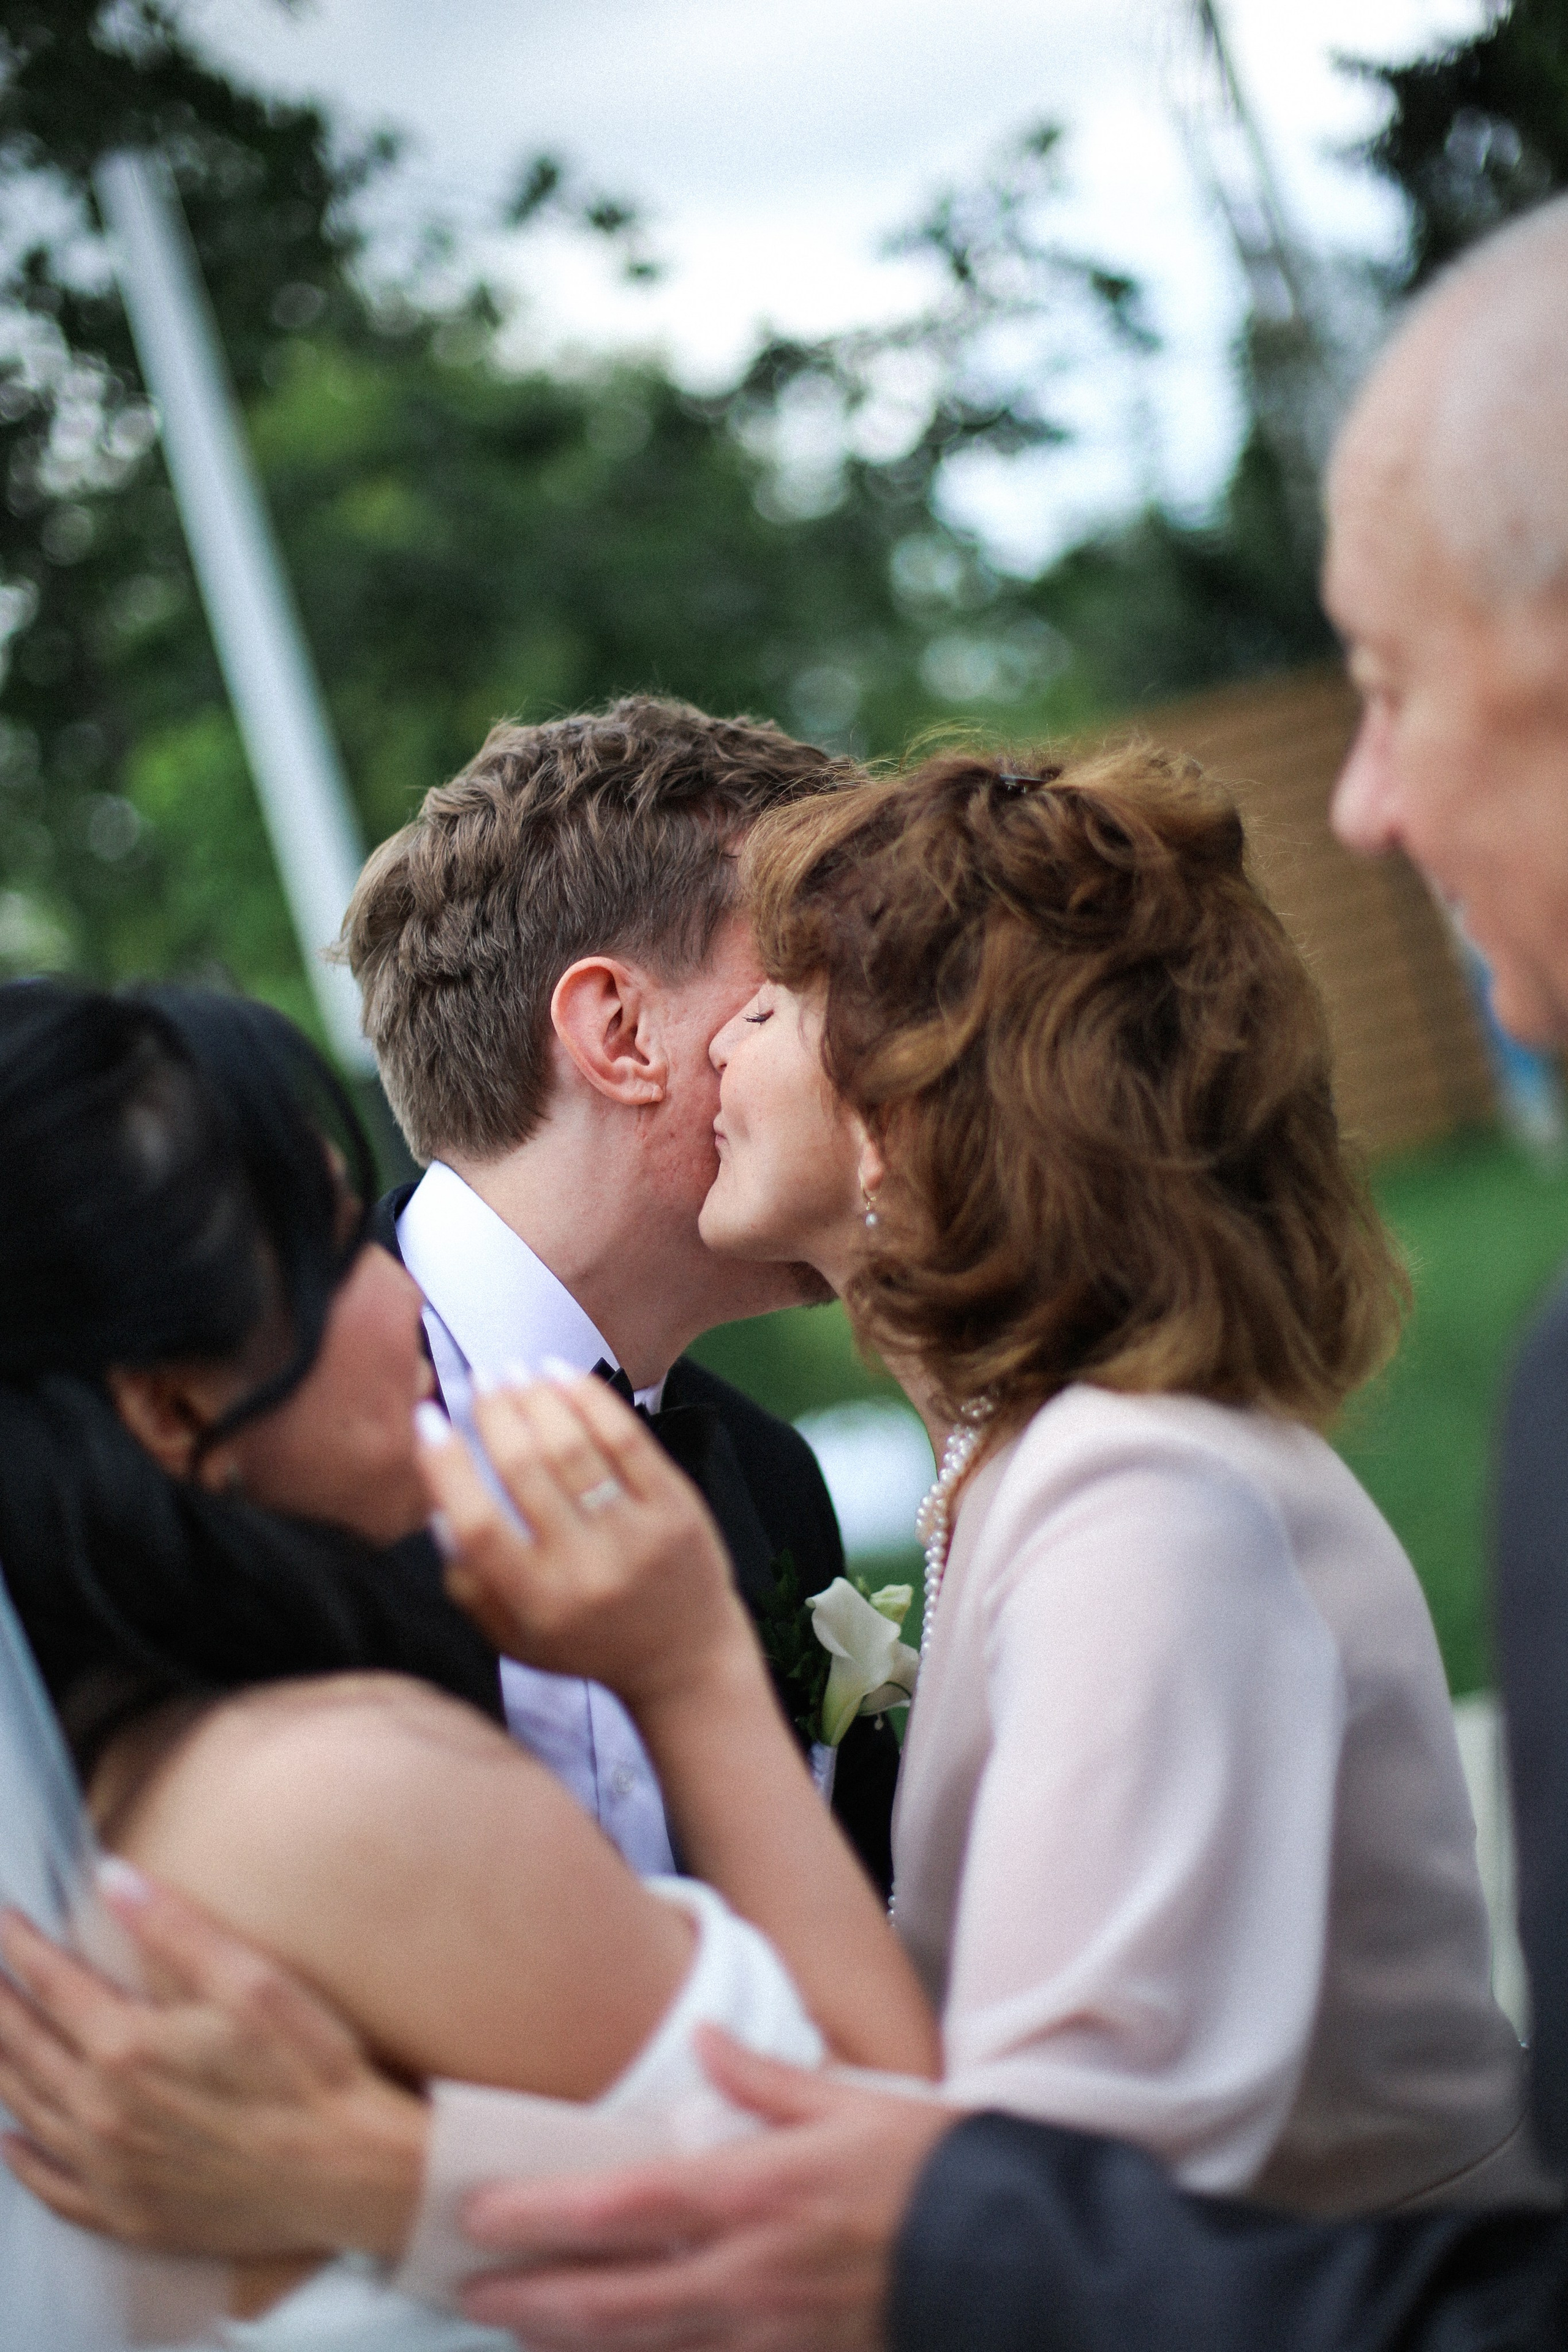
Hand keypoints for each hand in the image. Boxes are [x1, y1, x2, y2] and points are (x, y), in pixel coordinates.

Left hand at [0, 1865, 425, 2259]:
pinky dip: (23, 2162)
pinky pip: (54, 2188)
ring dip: (0, 2066)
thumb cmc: (310, 2067)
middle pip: (25, 2046)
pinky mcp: (130, 2215)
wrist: (348, 2172)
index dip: (22, 1947)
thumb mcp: (252, 1980)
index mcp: (128, 2047)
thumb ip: (174, 1928)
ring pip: (29, 2111)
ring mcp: (111, 2170)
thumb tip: (111, 1876)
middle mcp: (102, 2111)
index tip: (2, 1919)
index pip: (53, 1983)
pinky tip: (10, 2142)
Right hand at [419, 1370, 759, 1716]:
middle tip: (480, 1381)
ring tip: (517, 1372)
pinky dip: (592, 1402)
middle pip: (527, 1473)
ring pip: (575, 1449)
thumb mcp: (515, 1637)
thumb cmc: (587, 1642)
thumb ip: (469, 1583)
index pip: (478, 1526)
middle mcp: (586, 1570)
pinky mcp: (676, 1510)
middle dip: (496, 1415)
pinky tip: (564, 1377)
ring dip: (539, 1400)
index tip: (428, 1421)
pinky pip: (629, 1442)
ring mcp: (636, 1536)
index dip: (446, 1469)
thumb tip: (437, 1506)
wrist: (686, 1660)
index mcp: (538, 1603)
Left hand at [457, 2028, 958, 2351]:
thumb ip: (767, 2080)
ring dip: (571, 2344)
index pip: (622, 2207)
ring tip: (518, 2329)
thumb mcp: (853, 2102)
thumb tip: (705, 2041)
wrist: (1014, 2259)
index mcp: (755, 2194)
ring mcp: (768, 2335)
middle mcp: (746, 2275)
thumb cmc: (932, 2169)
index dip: (543, 2216)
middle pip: (612, 2302)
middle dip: (530, 2301)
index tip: (481, 2212)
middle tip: (467, 2292)